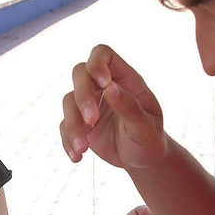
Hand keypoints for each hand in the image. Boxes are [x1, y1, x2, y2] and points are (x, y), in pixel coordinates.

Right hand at [59, 46, 168, 169]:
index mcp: (124, 79)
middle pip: (80, 74)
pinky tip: (78, 156)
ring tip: (83, 148)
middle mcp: (104, 87)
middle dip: (82, 96)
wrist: (143, 160)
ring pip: (68, 100)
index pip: (103, 55)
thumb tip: (110, 88)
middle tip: (91, 120)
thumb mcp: (146, 126)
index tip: (103, 84)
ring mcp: (89, 104)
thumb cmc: (150, 139)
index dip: (98, 63)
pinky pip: (64, 125)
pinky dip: (68, 140)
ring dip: (73, 123)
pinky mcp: (80, 123)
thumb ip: (129, 107)